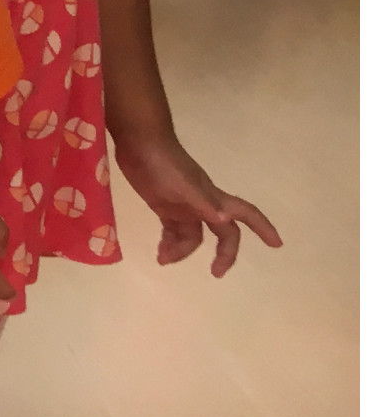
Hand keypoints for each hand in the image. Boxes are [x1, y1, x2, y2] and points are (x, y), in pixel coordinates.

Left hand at [114, 126, 281, 275]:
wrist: (139, 143)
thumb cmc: (165, 163)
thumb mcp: (184, 184)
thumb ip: (202, 202)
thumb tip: (224, 219)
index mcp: (213, 198)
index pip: (245, 214)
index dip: (263, 227)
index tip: (277, 245)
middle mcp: (203, 205)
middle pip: (222, 233)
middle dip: (224, 254)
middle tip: (215, 273)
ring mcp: (184, 206)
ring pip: (193, 236)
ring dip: (183, 251)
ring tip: (163, 258)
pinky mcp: (165, 206)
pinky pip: (174, 231)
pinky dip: (170, 244)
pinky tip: (160, 252)